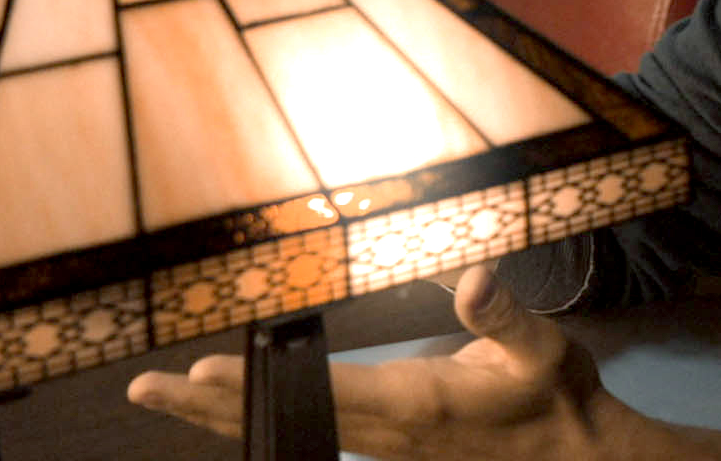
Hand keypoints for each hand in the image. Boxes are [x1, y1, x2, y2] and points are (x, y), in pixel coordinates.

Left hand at [128, 264, 632, 459]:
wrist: (576, 457)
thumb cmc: (557, 400)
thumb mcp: (544, 351)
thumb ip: (504, 318)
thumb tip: (474, 277)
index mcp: (415, 405)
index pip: (319, 392)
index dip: (258, 382)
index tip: (200, 369)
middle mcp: (387, 432)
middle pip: (283, 419)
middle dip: (210, 405)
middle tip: (144, 389)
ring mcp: (384, 445)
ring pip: (288, 430)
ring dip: (223, 415)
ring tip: (168, 396)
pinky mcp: (390, 444)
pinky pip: (309, 433)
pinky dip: (261, 419)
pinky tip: (238, 408)